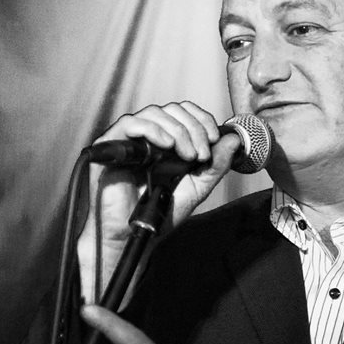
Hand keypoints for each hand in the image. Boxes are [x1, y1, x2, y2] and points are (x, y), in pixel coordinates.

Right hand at [78, 101, 240, 300]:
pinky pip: (131, 123)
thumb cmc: (160, 213)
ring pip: (154, 113)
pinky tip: (167, 146)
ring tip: (187, 156)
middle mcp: (147, 136)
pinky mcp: (111, 145)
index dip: (201, 119)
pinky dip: (154, 130)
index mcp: (167, 141)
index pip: (184, 112)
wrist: (135, 233)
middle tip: (201, 154)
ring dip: (178, 131)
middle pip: (172, 110)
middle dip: (193, 128)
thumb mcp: (197, 188)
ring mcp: (129, 139)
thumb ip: (215, 166)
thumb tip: (233, 140)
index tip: (213, 139)